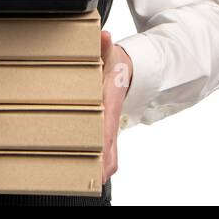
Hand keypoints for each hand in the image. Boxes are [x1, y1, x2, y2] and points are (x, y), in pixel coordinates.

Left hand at [101, 29, 132, 182]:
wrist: (130, 67)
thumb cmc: (117, 62)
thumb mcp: (110, 51)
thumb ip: (104, 44)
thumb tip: (104, 36)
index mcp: (110, 100)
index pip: (107, 127)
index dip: (104, 147)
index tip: (101, 165)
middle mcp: (112, 115)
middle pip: (111, 148)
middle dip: (103, 166)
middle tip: (92, 181)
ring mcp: (110, 123)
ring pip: (110, 151)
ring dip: (102, 166)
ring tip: (88, 181)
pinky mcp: (106, 126)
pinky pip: (106, 147)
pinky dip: (101, 160)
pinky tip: (90, 170)